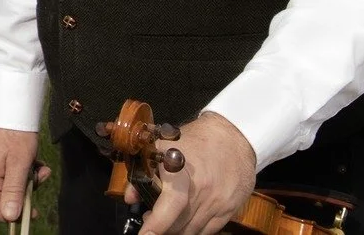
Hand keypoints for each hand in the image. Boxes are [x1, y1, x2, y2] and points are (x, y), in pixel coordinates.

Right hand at [0, 125, 47, 221]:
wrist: (10, 106)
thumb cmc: (14, 131)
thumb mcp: (20, 163)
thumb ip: (14, 190)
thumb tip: (10, 216)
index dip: (12, 214)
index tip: (32, 210)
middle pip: (2, 197)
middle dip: (24, 192)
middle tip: (40, 179)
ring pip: (8, 185)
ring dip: (27, 180)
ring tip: (39, 167)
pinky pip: (8, 174)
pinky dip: (23, 171)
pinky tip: (33, 161)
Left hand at [134, 112, 255, 234]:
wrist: (233, 137)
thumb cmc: (194, 141)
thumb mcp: (162, 146)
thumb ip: (143, 171)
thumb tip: (130, 197)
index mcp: (183, 173)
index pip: (171, 203)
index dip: (157, 223)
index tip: (145, 234)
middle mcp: (203, 191)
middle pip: (180, 224)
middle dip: (161, 228)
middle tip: (151, 221)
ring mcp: (218, 203)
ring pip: (193, 231)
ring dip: (177, 230)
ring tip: (166, 222)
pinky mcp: (229, 210)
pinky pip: (210, 230)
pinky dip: (194, 230)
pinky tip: (186, 222)